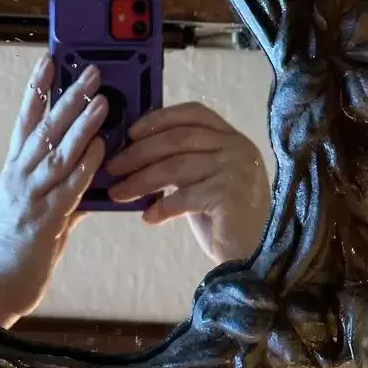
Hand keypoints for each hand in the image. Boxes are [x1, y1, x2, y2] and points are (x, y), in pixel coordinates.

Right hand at [0, 55, 107, 327]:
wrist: (0, 283)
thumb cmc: (20, 241)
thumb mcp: (38, 202)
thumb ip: (66, 181)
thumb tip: (95, 161)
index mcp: (15, 167)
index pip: (26, 118)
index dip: (36, 88)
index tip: (50, 60)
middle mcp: (19, 176)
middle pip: (44, 128)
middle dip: (68, 97)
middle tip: (91, 73)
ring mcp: (30, 197)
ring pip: (57, 153)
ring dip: (81, 126)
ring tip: (102, 102)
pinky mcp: (44, 221)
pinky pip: (67, 189)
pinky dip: (85, 167)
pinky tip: (101, 150)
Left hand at [107, 102, 270, 266]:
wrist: (254, 255)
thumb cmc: (223, 218)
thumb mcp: (203, 179)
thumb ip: (182, 159)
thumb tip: (133, 151)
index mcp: (231, 137)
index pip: (194, 113)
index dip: (160, 118)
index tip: (131, 132)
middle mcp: (238, 147)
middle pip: (178, 138)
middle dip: (139, 152)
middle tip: (112, 167)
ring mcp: (236, 169)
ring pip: (176, 166)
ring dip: (141, 180)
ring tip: (119, 193)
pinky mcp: (230, 194)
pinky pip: (184, 196)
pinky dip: (162, 207)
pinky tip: (148, 218)